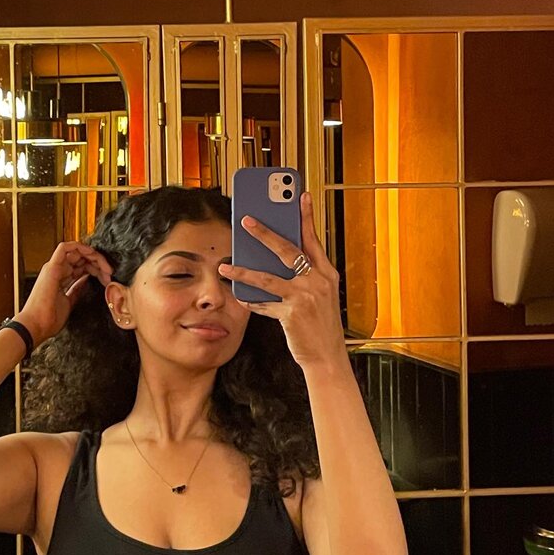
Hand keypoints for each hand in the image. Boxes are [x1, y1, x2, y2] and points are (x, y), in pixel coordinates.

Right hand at [18, 241, 113, 347]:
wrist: (36, 326)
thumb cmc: (48, 319)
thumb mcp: (69, 302)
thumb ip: (76, 290)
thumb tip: (85, 282)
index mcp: (60, 278)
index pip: (81, 266)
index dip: (96, 269)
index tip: (107, 278)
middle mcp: (56, 270)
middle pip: (81, 258)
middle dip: (98, 263)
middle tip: (110, 273)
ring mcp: (53, 267)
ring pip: (76, 251)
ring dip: (93, 256)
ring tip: (106, 268)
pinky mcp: (52, 268)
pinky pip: (65, 248)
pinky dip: (79, 247)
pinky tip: (92, 254)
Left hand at [218, 191, 346, 368]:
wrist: (328, 358)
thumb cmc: (320, 327)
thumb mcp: (319, 296)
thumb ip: (302, 276)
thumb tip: (273, 259)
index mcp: (327, 274)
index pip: (314, 239)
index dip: (306, 216)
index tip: (301, 196)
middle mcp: (318, 282)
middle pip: (288, 250)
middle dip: (264, 233)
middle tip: (246, 220)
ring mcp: (306, 297)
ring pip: (268, 277)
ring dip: (243, 269)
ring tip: (225, 265)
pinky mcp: (292, 314)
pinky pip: (264, 303)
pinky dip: (250, 300)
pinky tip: (238, 295)